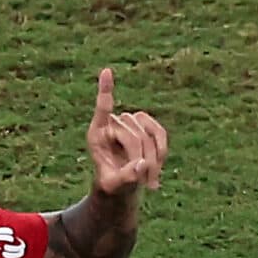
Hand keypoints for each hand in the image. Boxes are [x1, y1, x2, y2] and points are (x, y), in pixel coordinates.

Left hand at [86, 67, 167, 195]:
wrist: (122, 183)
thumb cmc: (112, 184)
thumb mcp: (114, 186)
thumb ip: (125, 177)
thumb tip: (143, 164)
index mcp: (96, 135)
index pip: (102, 109)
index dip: (106, 91)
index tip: (106, 71)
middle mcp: (112, 124)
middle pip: (133, 136)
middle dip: (141, 160)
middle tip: (144, 182)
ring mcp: (130, 122)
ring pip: (148, 135)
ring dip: (153, 159)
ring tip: (149, 180)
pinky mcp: (146, 124)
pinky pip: (160, 133)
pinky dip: (162, 151)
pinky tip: (157, 168)